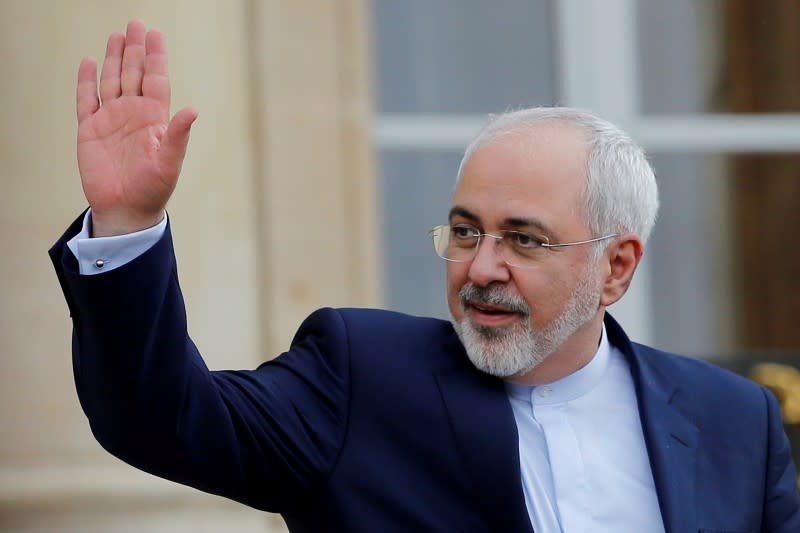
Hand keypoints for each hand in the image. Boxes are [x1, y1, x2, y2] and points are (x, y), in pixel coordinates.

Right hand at [76, 20, 197, 236]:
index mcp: (155, 120)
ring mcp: (111, 120)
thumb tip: (194, 109)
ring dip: (114, 59)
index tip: (155, 33)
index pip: (155, 80)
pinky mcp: (90, 131)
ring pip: (112, 81)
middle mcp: (134, 115)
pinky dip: (87, 82)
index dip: (155, 57)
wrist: (126, 210)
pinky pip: (87, 100)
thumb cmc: (153, 190)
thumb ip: (179, 136)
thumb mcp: (170, 163)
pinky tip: (90, 63)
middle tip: (136, 23)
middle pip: (133, 74)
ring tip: (117, 35)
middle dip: (135, 49)